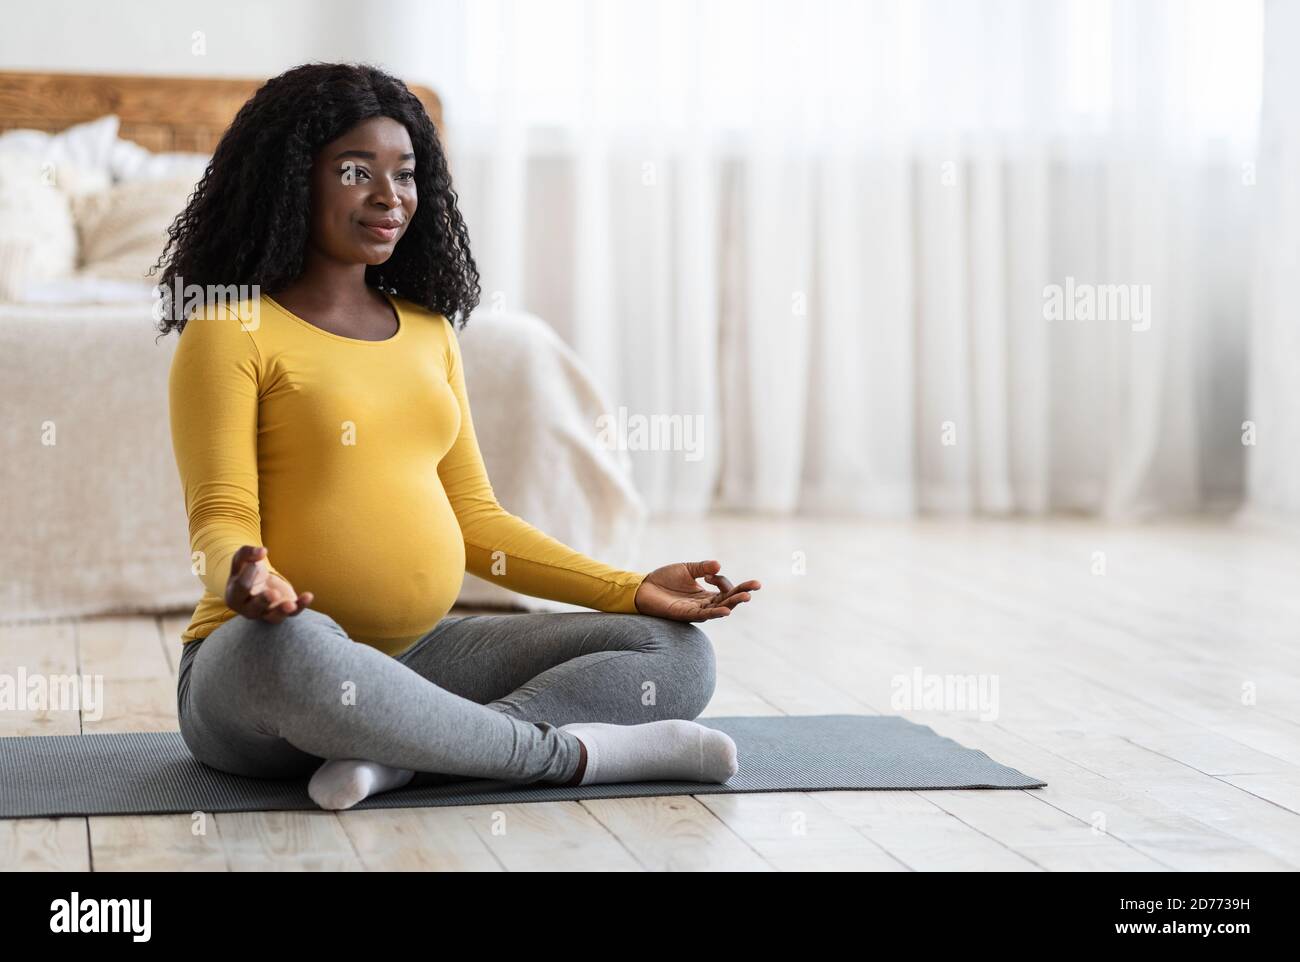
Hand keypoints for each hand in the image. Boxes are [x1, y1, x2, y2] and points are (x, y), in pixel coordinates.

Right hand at [224, 545, 314, 623]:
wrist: (257, 582)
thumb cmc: (246, 570)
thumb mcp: (242, 559)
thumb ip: (248, 553)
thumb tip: (262, 551)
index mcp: (234, 596)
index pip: (241, 587)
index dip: (249, 575)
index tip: (255, 563)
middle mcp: (248, 609)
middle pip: (255, 608)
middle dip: (264, 601)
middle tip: (273, 594)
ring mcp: (266, 613)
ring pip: (274, 617)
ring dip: (283, 611)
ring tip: (291, 605)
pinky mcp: (283, 611)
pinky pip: (293, 613)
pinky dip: (301, 605)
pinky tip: (308, 596)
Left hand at [633, 559, 760, 621]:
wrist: (642, 588)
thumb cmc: (663, 579)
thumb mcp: (687, 569)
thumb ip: (702, 568)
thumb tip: (719, 565)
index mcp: (705, 594)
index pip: (725, 590)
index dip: (724, 581)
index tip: (712, 573)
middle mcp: (703, 604)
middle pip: (727, 600)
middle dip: (741, 593)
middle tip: (754, 587)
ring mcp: (695, 610)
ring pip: (719, 608)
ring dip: (732, 602)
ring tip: (745, 597)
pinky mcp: (684, 614)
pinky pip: (703, 615)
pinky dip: (715, 613)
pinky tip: (726, 610)